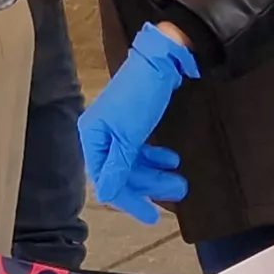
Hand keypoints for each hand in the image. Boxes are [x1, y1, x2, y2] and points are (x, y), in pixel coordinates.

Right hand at [77, 26, 194, 225]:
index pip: (107, 179)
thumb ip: (118, 166)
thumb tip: (108, 194)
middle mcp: (100, 134)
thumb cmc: (140, 95)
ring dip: (157, 172)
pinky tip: (172, 160)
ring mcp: (117, 128)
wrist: (161, 58)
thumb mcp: (129, 135)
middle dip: (150, 184)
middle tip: (178, 190)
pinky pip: (141, 148)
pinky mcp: (133, 122)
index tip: (152, 215)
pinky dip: (156, 157)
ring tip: (180, 180)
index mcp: (93, 137)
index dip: (130, 199)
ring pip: (134, 161)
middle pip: (122, 171)